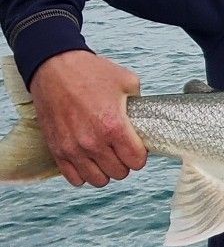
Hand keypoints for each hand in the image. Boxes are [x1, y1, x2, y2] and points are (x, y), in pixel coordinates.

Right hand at [30, 50, 147, 187]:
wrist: (53, 66)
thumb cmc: (89, 72)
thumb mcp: (126, 81)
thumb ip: (140, 103)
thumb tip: (146, 117)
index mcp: (113, 126)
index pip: (136, 162)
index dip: (140, 155)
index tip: (135, 147)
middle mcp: (93, 142)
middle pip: (119, 173)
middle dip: (124, 162)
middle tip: (120, 149)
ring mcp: (73, 148)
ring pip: (98, 180)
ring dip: (105, 170)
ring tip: (104, 156)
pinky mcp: (57, 150)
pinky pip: (75, 178)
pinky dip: (83, 173)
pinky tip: (87, 160)